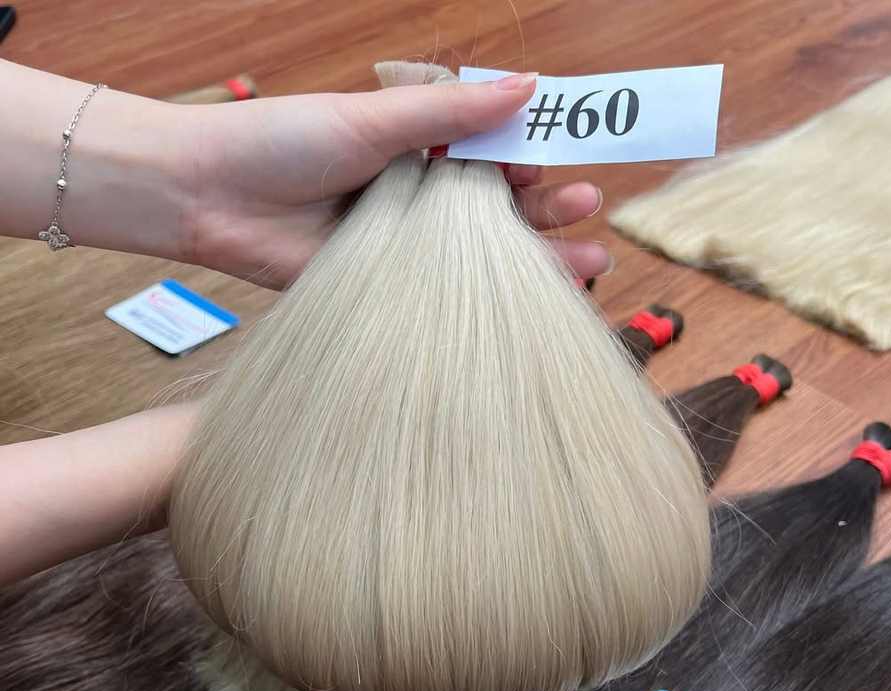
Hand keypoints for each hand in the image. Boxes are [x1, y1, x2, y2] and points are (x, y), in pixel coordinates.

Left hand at [179, 74, 610, 288]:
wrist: (207, 196)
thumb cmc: (281, 142)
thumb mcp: (373, 119)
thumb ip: (451, 113)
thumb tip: (530, 85)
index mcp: (416, 146)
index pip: (492, 154)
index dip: (531, 162)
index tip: (558, 167)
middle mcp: (416, 195)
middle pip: (497, 208)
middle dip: (546, 212)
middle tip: (588, 211)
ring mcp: (402, 243)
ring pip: (478, 256)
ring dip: (531, 260)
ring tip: (588, 265)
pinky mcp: (382, 284)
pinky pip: (440, 294)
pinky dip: (480, 302)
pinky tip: (521, 308)